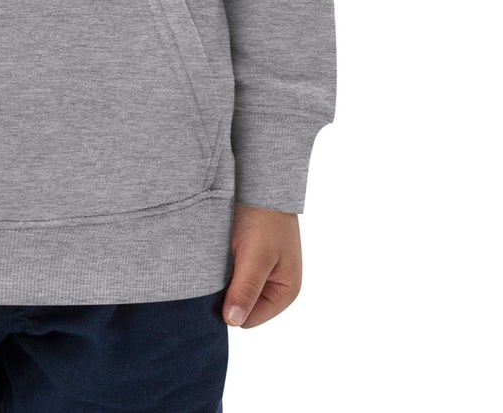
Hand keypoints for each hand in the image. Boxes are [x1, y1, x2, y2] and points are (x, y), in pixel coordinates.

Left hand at [221, 203, 302, 328]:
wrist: (259, 181)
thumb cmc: (263, 218)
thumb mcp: (255, 256)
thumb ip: (245, 289)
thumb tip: (233, 322)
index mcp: (285, 292)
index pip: (248, 319)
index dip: (230, 306)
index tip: (217, 285)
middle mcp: (275, 286)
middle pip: (240, 306)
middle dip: (226, 293)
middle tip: (217, 268)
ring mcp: (261, 272)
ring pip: (233, 291)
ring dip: (222, 279)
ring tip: (219, 257)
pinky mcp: (248, 258)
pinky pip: (230, 274)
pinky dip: (221, 267)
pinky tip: (219, 252)